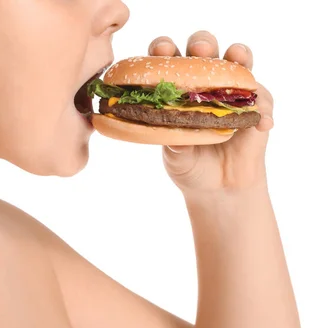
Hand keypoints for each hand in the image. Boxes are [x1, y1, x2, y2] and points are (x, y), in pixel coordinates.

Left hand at [147, 31, 273, 196]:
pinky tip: (262, 123)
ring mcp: (232, 92)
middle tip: (200, 50)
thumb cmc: (188, 164)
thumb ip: (177, 148)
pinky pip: (263, 101)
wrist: (217, 187)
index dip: (163, 49)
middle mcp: (204, 82)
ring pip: (238, 63)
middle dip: (202, 44)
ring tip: (237, 57)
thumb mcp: (177, 159)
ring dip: (238, 56)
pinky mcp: (256, 107)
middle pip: (204, 50)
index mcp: (176, 88)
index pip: (168, 60)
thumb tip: (178, 141)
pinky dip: (263, 110)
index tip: (162, 49)